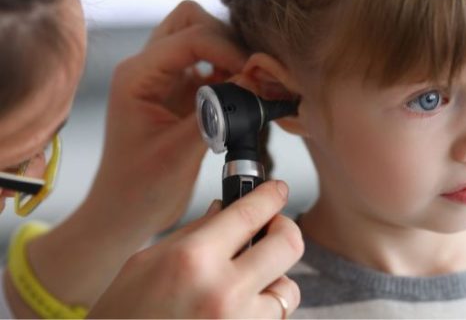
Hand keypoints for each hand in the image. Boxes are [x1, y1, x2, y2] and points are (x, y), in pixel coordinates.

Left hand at [88, 0, 246, 234]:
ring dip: (230, 54)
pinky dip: (232, 73)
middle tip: (250, 74)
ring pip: (203, 37)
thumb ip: (216, 114)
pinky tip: (245, 95)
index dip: (228, 50)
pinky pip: (212, 65)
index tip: (253, 75)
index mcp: (137, 75)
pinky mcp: (181, 92)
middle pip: (193, 20)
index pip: (191, 36)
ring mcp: (164, 77)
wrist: (124, 213)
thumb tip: (253, 83)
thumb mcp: (179, 153)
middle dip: (227, 40)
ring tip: (250, 85)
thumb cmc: (139, 189)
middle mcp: (148, 68)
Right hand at [89, 181, 302, 318]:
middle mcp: (222, 292)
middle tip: (272, 230)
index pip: (251, 212)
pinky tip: (235, 311)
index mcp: (193, 260)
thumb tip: (226, 209)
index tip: (278, 191)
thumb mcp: (144, 264)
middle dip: (285, 231)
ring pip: (288, 290)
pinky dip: (262, 313)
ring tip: (244, 286)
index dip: (272, 196)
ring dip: (274, 282)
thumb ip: (194, 233)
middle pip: (288, 245)